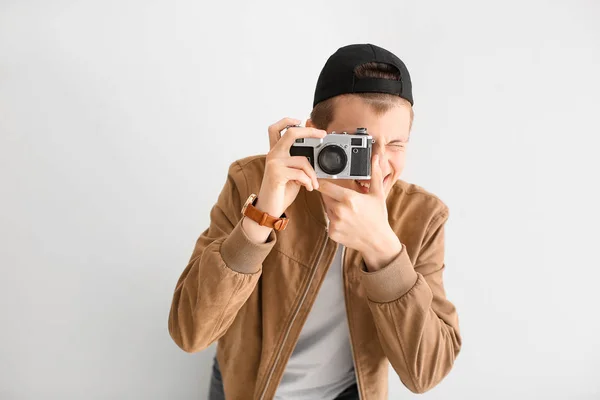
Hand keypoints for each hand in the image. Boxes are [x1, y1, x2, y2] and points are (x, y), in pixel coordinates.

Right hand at [242, 117, 326, 242]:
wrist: (268, 209)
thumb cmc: (280, 191)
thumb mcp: (292, 174)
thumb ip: (298, 163)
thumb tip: (314, 155)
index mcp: (275, 153)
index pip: (276, 129)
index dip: (288, 121)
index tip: (301, 120)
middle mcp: (273, 155)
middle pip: (291, 133)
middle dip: (309, 131)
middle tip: (322, 135)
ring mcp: (273, 163)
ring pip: (303, 160)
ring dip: (313, 174)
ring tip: (313, 184)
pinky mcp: (276, 174)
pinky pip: (300, 173)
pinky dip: (308, 181)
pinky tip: (308, 188)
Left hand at [317, 155, 401, 270]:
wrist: (378, 242)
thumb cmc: (378, 217)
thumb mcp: (377, 194)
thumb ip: (374, 174)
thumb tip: (375, 158)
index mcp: (349, 199)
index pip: (325, 186)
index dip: (321, 181)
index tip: (319, 178)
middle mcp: (339, 211)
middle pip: (326, 197)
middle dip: (332, 195)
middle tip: (345, 199)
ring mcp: (334, 223)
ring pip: (327, 209)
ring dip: (333, 208)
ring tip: (350, 212)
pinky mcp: (332, 233)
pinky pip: (329, 222)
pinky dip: (335, 221)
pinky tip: (347, 222)